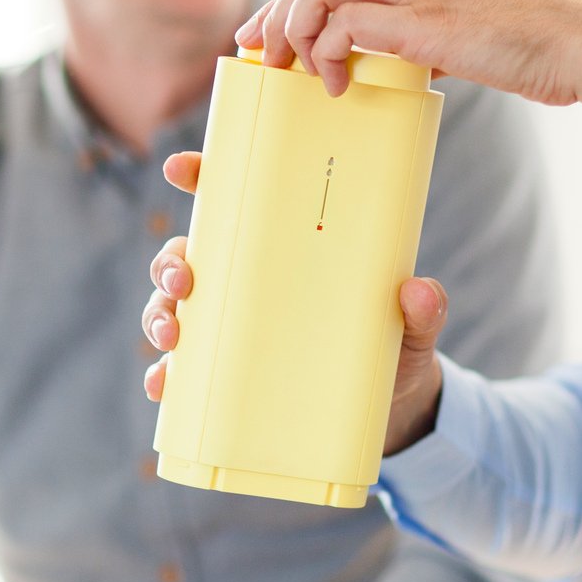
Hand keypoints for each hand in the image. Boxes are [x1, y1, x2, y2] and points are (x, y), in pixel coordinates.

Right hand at [143, 151, 446, 454]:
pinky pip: (181, 374)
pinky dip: (164, 378)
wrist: (389, 412)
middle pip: (186, 258)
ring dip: (159, 317)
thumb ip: (422, 309)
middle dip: (171, 264)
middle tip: (185, 281)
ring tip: (172, 337)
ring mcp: (228, 332)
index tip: (181, 169)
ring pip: (171, 311)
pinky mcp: (223, 379)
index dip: (202, 179)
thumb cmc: (393, 350)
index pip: (233, 204)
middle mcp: (243, 286)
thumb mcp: (413, 328)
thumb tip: (418, 290)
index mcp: (281, 253)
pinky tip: (164, 385)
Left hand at [234, 0, 581, 108]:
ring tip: (299, 73)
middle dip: (276, 15)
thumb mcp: (467, 33)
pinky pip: (346, 24)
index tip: (267, 37)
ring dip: (295, 32)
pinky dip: (328, 54)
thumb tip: (393, 63)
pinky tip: (338, 84)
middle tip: (262, 57)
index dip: (289, 3)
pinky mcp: (424, 20)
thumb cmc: (536, 45)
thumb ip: (422, 39)